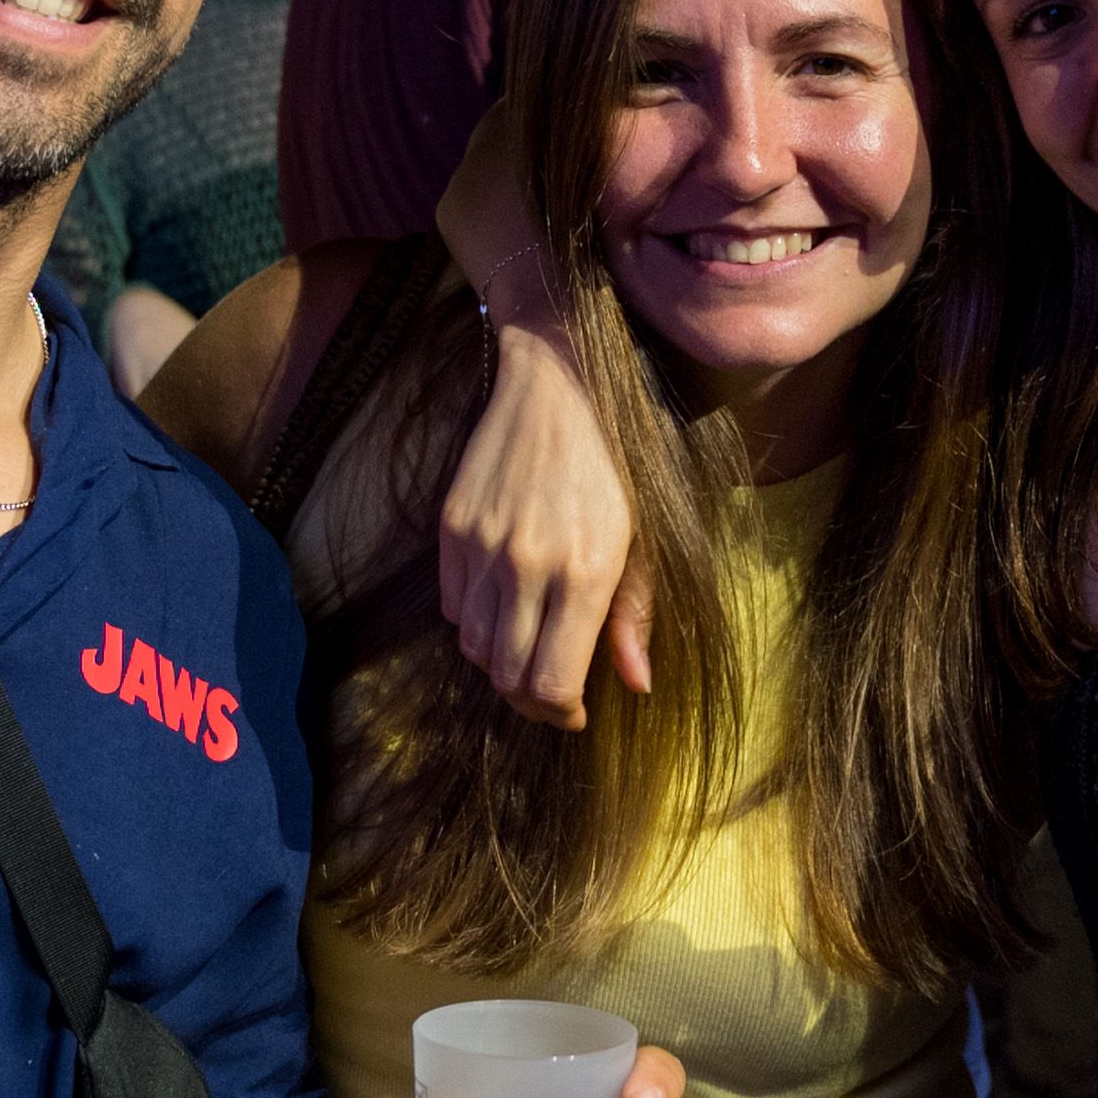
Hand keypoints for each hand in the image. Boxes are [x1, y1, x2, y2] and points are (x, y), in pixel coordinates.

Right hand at [437, 320, 654, 727]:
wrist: (557, 385)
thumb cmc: (617, 464)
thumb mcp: (646, 537)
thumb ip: (636, 615)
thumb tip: (636, 685)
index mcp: (585, 573)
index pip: (551, 683)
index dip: (562, 713)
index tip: (576, 712)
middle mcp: (527, 566)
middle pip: (507, 676)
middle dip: (531, 699)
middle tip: (554, 693)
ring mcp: (482, 547)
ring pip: (474, 648)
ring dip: (501, 662)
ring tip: (530, 647)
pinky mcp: (452, 528)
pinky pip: (452, 608)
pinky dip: (474, 623)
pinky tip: (504, 605)